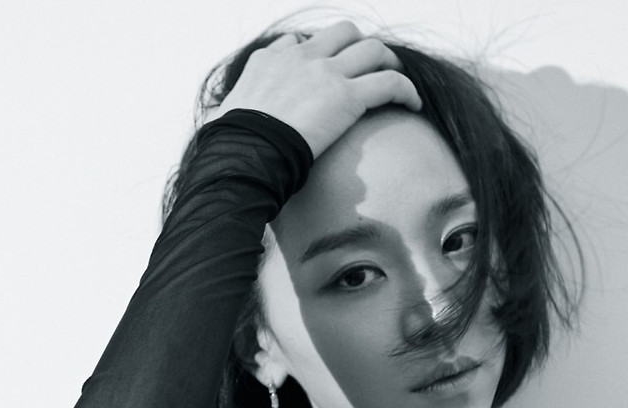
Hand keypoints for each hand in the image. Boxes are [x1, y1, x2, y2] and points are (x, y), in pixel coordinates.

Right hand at [209, 22, 421, 157]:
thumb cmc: (232, 147)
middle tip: (368, 68)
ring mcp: (325, 73)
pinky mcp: (347, 95)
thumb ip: (227, 116)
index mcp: (268, 62)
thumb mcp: (223, 121)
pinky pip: (389, 82)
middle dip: (358, 46)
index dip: (315, 56)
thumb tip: (216, 126)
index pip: (297, 46)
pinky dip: (405, 89)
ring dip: (387, 61)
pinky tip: (412, 103)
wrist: (246, 153)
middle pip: (340, 33)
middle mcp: (299, 59)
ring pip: (370, 49)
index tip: (323, 73)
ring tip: (395, 79)